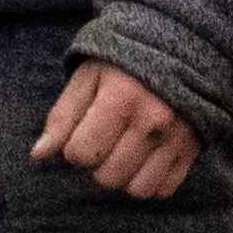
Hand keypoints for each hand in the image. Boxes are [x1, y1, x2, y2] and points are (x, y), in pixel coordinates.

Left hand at [32, 59, 201, 199]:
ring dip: (124, 176)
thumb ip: (63, 116)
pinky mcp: (193, 148)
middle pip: (108, 176)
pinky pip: (165, 188)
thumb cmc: (125, 60)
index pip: (81, 153)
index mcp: (120, 99)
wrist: (181, 44)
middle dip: (98, 163)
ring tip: (124, 150)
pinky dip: (151, 180)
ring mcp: (177, 137)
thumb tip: (39, 154)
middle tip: (105, 139)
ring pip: (137, 189)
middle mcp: (152, 121)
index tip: (84, 131)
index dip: (74, 147)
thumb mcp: (88, 77)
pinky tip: (145, 158)